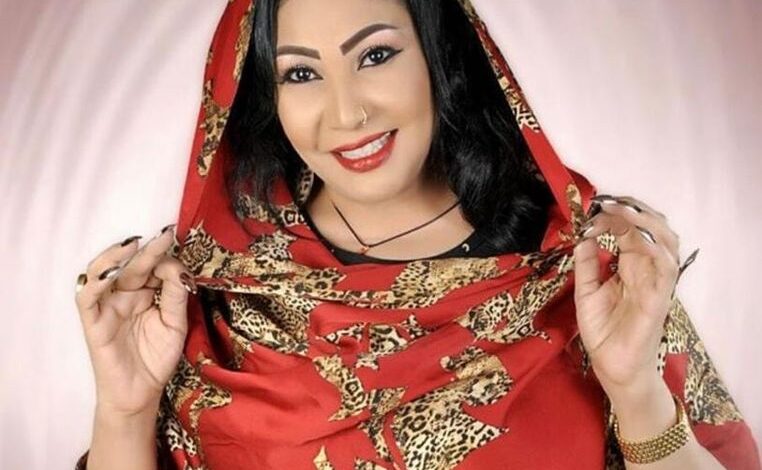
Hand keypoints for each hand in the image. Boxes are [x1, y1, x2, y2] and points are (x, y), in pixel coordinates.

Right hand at [75, 226, 195, 416]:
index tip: (185, 257)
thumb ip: (175, 295)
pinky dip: (94, 283)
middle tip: (165, 233)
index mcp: (146, 293)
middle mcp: (125, 295)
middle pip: (133, 266)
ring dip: (116, 257)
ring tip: (134, 244)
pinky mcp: (93, 322)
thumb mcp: (175, 324)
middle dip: (149, 249)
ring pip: (102, 273)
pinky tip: (110, 273)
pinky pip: (87, 298)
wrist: (141, 393)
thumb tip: (176, 267)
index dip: (167, 259)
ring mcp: (107, 307)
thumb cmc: (156, 358)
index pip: (154, 268)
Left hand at [573, 195, 680, 392]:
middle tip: (608, 203)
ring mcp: (655, 282)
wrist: (611, 365)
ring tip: (623, 211)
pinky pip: (666, 269)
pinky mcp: (659, 298)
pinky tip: (639, 238)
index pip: (630, 230)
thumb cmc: (603, 330)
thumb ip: (587, 264)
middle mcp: (646, 269)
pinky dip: (656, 250)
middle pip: (651, 228)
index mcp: (630, 266)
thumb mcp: (586, 290)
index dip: (613, 217)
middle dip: (632, 211)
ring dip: (647, 222)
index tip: (591, 213)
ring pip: (666, 242)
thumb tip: (583, 236)